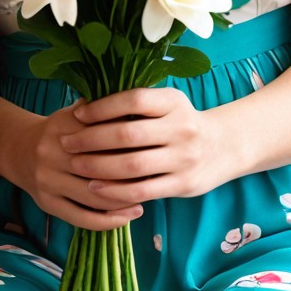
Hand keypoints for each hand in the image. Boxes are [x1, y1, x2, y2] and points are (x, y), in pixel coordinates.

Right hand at [16, 102, 143, 232]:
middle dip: (131, 176)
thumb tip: (141, 113)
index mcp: (62, 126)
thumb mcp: (76, 114)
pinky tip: (127, 217)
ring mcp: (47, 181)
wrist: (18, 149)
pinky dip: (108, 221)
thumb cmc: (60, 132)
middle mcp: (51, 153)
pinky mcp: (47, 203)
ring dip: (123, 201)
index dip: (131, 145)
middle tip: (155, 178)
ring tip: (146, 199)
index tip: (154, 150)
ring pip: (94, 196)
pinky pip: (82, 218)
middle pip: (100, 168)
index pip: (104, 137)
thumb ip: (104, 112)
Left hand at [58, 88, 226, 207]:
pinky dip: (115, 190)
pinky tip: (96, 188)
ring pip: (133, 165)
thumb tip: (84, 103)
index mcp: (173, 101)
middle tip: (66, 143)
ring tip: (75, 165)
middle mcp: (182, 128)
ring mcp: (184, 158)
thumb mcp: (166, 104)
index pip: (133, 99)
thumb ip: (134, 104)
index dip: (102, 107)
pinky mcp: (183, 184)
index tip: (77, 113)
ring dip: (98, 166)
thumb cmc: (180, 122)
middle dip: (91, 140)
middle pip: (128, 134)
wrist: (223, 146)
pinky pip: (142, 190)